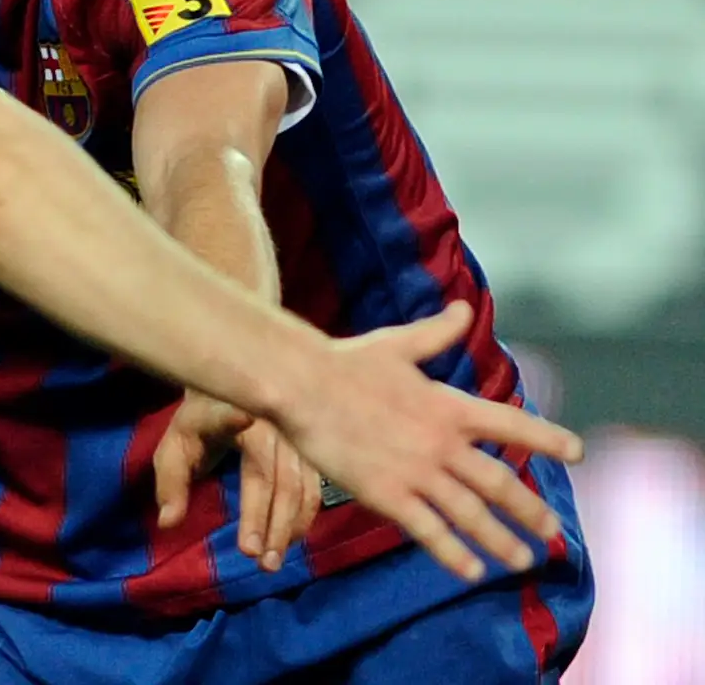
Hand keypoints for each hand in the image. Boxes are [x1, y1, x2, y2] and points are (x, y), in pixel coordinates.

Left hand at [154, 392, 320, 570]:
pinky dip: (303, 519)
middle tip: (260, 561)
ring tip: (271, 562)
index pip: (233, 420)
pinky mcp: (311, 452)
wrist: (233, 396)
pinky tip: (288, 540)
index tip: (245, 418)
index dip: (236, 418)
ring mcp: (297, 438)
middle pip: (279, 477)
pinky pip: (314, 490)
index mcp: (232, 413)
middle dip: (272, 523)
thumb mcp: (176, 448)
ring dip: (290, 528)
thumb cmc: (200, 425)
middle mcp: (273, 424)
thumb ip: (171, 483)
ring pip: (303, 488)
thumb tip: (168, 523)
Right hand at [276, 302, 582, 582]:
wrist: (301, 384)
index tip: (578, 453)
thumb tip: (463, 308)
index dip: (548, 439)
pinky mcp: (387, 494)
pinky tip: (471, 572)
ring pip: (472, 515)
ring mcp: (416, 471)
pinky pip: (430, 531)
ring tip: (522, 560)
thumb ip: (436, 333)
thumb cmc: (345, 361)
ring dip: (502, 541)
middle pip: (499, 482)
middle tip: (552, 532)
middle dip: (530, 510)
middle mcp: (442, 442)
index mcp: (448, 406)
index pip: (511, 425)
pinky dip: (454, 555)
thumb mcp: (398, 344)